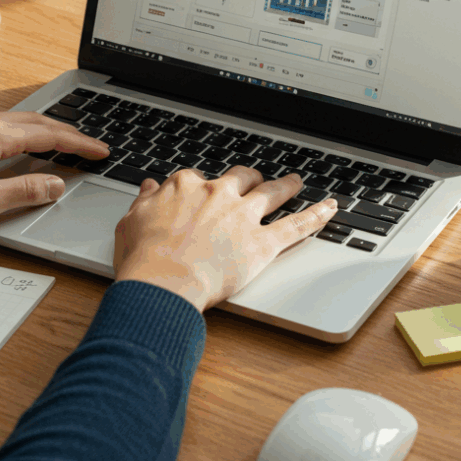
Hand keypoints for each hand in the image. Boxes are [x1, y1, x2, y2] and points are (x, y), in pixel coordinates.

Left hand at [0, 111, 107, 228]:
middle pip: (37, 122)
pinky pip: (1, 125)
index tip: (101, 151)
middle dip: (68, 133)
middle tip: (91, 146)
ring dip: (46, 130)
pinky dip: (24, 132)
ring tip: (65, 142)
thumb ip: (25, 192)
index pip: (49, 136)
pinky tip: (22, 144)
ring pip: (19, 121)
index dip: (79, 145)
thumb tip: (56, 185)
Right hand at [113, 166, 337, 311]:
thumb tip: (150, 188)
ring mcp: (242, 216)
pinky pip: (296, 225)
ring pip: (272, 193)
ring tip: (295, 182)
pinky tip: (329, 208)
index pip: (197, 178)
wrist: (163, 283)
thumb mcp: (131, 222)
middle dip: (250, 178)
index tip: (202, 193)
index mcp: (185, 186)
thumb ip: (145, 202)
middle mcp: (217, 194)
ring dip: (286, 186)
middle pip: (240, 178)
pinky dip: (316, 215)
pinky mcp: (262, 243)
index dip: (202, 187)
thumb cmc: (143, 259)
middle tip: (257, 180)